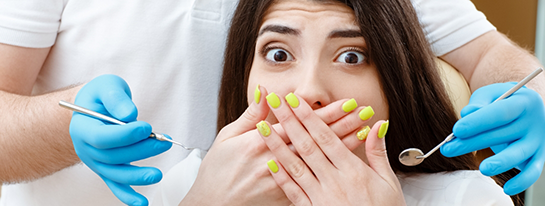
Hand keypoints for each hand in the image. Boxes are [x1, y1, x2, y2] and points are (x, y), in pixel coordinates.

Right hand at [69, 74, 171, 205]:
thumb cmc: (102, 96)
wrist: (95, 107)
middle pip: (113, 156)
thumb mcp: (107, 86)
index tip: (147, 127)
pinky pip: (116, 185)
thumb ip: (117, 98)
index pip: (102, 137)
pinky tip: (143, 203)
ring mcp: (96, 162)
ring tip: (157, 174)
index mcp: (82, 128)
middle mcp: (85, 149)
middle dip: (140, 151)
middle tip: (162, 142)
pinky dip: (128, 196)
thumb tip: (130, 115)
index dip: (125, 135)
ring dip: (137, 175)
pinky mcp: (107, 170)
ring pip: (116, 173)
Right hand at [181, 86, 368, 204]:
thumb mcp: (227, 137)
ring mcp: (282, 179)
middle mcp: (275, 159)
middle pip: (316, 140)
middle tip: (365, 112)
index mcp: (261, 142)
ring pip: (319, 160)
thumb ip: (250, 116)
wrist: (212, 204)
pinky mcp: (284, 196)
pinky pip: (313, 182)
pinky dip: (332, 170)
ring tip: (363, 133)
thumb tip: (263, 93)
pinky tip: (347, 163)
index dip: (326, 113)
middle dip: (343, 124)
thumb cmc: (217, 171)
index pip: (301, 123)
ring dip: (343, 145)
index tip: (347, 103)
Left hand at [259, 92, 404, 205]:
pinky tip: (270, 162)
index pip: (326, 137)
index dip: (310, 117)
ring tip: (262, 127)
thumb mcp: (389, 182)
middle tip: (276, 102)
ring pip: (295, 166)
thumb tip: (377, 126)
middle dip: (290, 121)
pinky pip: (293, 193)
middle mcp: (334, 182)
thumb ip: (378, 153)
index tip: (296, 100)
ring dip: (278, 145)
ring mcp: (321, 197)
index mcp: (353, 171)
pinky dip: (282, 177)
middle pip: (307, 146)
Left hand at [441, 82, 544, 194]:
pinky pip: (532, 172)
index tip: (457, 130)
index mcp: (523, 101)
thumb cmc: (503, 101)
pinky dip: (522, 182)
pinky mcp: (539, 156)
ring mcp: (537, 140)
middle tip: (448, 149)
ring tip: (482, 168)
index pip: (500, 112)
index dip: (478, 121)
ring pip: (518, 154)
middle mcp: (533, 121)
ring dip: (500, 163)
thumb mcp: (492, 94)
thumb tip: (466, 114)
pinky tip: (506, 188)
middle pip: (502, 134)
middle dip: (471, 143)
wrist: (528, 109)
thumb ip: (479, 103)